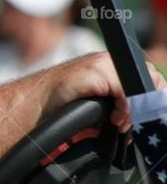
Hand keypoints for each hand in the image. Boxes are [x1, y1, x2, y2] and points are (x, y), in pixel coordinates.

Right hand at [45, 52, 166, 131]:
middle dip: (147, 103)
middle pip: (150, 76)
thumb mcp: (96, 105)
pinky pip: (126, 89)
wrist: (32, 104)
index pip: (147, 77)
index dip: (150, 98)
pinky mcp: (95, 70)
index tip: (143, 120)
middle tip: (132, 124)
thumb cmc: (59, 107)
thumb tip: (141, 120)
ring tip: (121, 122)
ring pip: (142, 81)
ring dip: (137, 106)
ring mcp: (102, 62)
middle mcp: (109, 59)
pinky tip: (114, 119)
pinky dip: (125, 108)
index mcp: (110, 65)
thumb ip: (118, 104)